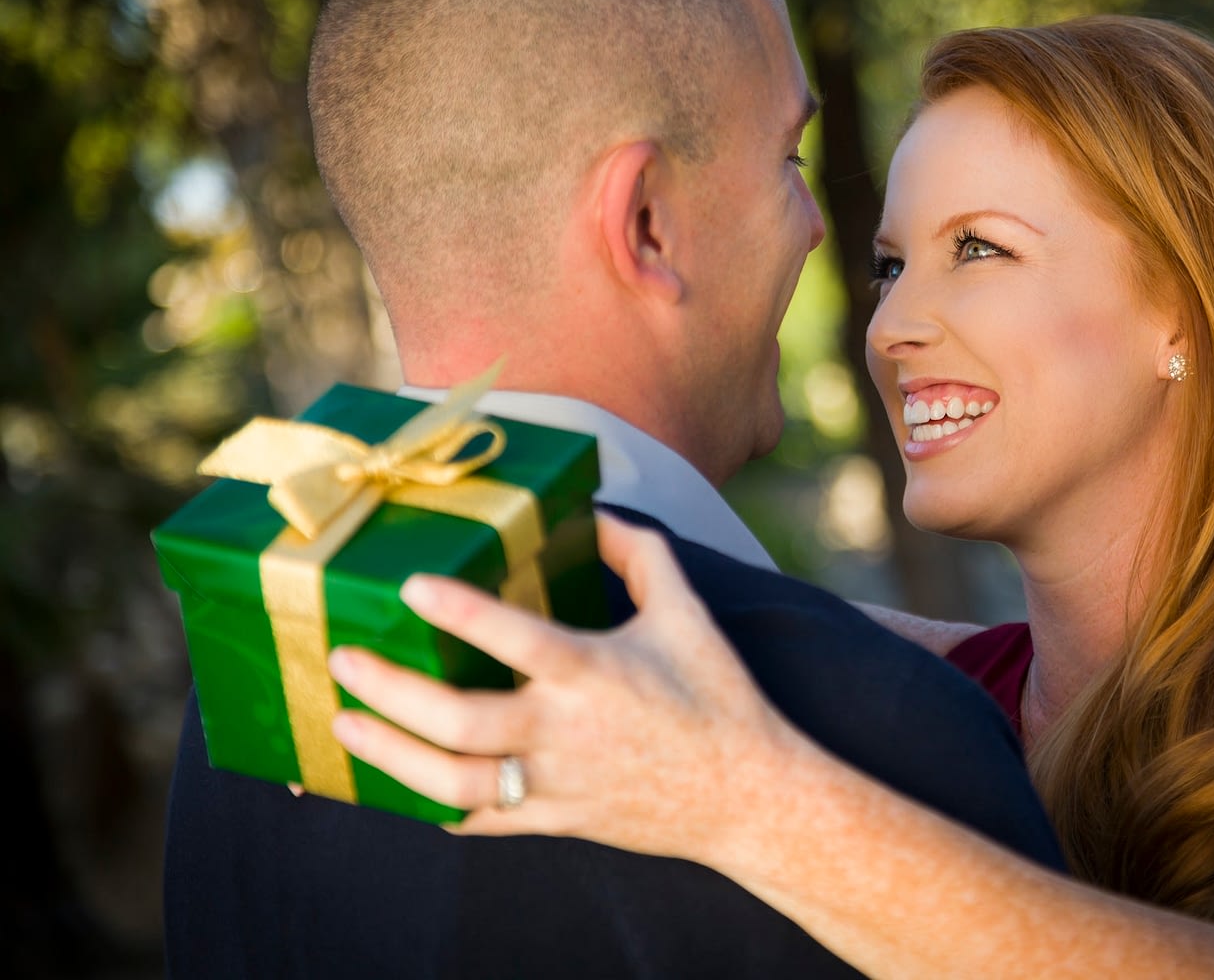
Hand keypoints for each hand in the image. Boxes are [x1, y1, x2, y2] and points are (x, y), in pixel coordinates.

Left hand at [327, 513, 801, 860]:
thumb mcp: (687, 612)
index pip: (512, 637)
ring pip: (452, 783)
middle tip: (344, 658)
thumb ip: (640, 552)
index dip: (457, 610)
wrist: (749, 795)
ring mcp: (556, 784)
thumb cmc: (718, 695)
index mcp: (594, 672)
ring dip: (389, 754)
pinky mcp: (556, 821)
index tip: (409, 586)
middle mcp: (566, 731)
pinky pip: (479, 823)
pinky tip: (395, 787)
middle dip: (390, 690)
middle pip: (457, 720)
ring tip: (342, 723)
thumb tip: (594, 510)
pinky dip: (431, 808)